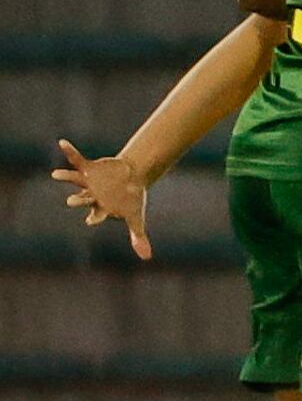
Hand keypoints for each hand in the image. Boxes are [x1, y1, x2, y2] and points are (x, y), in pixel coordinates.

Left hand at [54, 140, 153, 259]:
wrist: (130, 178)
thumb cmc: (131, 200)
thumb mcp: (136, 217)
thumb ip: (138, 236)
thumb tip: (147, 257)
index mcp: (101, 208)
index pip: (96, 214)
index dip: (93, 217)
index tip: (90, 221)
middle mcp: (90, 196)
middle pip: (82, 199)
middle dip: (77, 200)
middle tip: (71, 201)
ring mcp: (88, 182)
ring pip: (74, 180)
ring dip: (65, 177)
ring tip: (55, 175)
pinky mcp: (88, 168)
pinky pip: (76, 159)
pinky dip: (70, 151)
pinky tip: (62, 142)